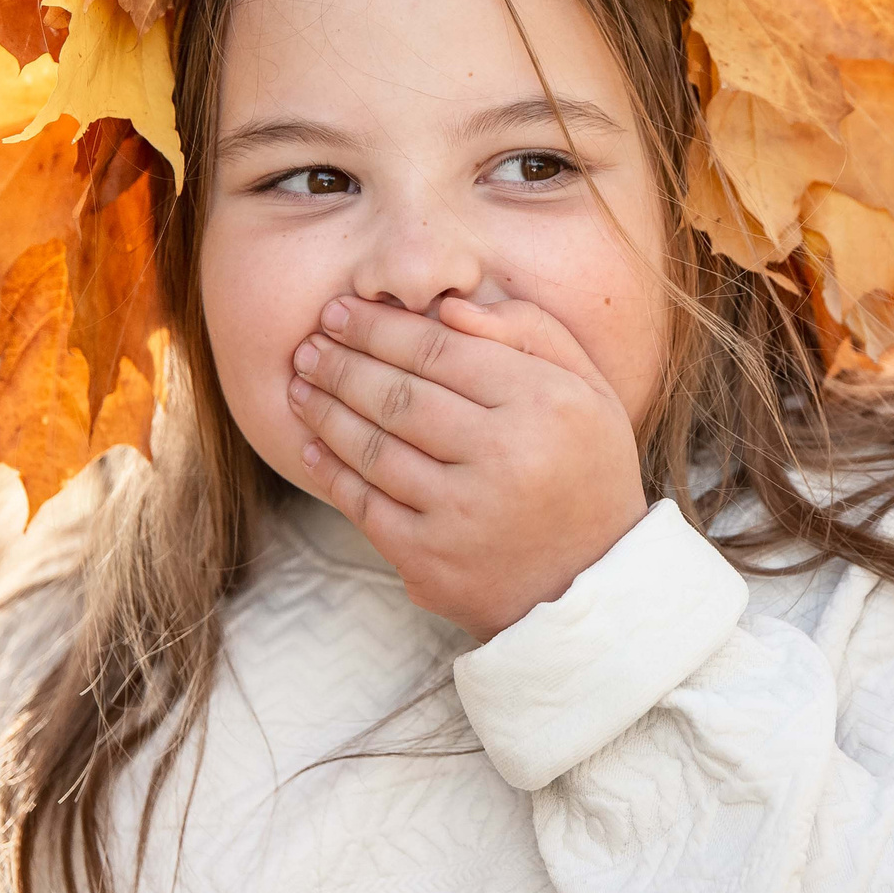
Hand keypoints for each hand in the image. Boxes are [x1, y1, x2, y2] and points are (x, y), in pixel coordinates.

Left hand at [286, 293, 651, 641]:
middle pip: (398, 396)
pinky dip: (332, 471)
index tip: (339, 310)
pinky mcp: (432, 560)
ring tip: (302, 385)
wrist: (592, 584)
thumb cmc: (585, 469)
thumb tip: (448, 308)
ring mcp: (464, 514)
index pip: (439, 351)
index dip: (380, 327)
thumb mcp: (585, 387)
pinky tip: (312, 444)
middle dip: (342, 364)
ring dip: (326, 411)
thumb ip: (529, 330)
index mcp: (545, 403)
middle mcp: (505, 457)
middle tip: (308, 345)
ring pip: (374, 448)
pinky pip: (365, 505)